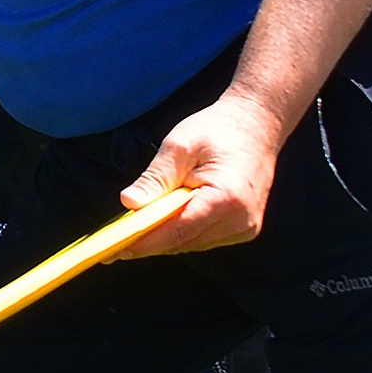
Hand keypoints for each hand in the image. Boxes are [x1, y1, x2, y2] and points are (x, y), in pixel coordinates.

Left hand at [117, 92, 289, 255]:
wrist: (258, 124)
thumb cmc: (218, 129)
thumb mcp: (179, 145)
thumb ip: (155, 178)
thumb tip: (129, 204)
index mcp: (226, 199)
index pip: (178, 230)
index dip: (145, 241)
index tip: (115, 247)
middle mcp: (240, 220)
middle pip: (184, 241)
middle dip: (149, 242)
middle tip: (113, 243)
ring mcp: (246, 227)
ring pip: (193, 243)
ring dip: (165, 238)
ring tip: (132, 232)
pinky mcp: (245, 228)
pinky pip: (204, 238)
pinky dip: (182, 233)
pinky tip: (162, 223)